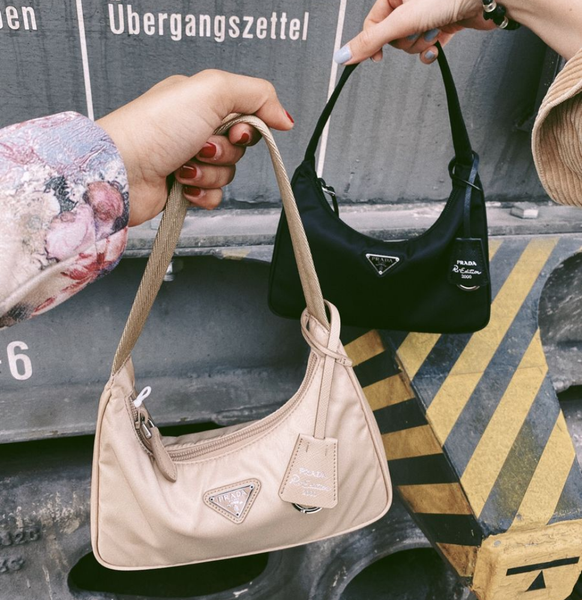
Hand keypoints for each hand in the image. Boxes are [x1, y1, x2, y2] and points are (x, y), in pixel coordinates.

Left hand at [97, 70, 293, 225]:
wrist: (121, 171)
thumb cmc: (154, 127)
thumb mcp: (212, 90)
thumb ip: (257, 95)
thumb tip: (285, 117)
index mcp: (200, 100)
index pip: (246, 114)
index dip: (248, 128)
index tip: (235, 131)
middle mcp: (194, 128)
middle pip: (239, 147)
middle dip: (224, 152)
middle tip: (201, 147)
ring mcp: (188, 158)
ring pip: (227, 173)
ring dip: (209, 174)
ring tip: (184, 167)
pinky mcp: (183, 187)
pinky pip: (214, 197)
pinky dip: (202, 195)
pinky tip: (182, 186)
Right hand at [334, 0, 493, 64]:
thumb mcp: (401, 20)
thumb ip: (371, 40)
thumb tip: (342, 55)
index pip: (373, 23)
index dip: (374, 42)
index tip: (377, 57)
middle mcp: (410, 1)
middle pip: (393, 35)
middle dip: (405, 40)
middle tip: (417, 31)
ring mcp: (428, 12)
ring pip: (411, 42)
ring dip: (421, 43)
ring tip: (434, 31)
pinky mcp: (443, 23)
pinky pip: (428, 44)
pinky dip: (432, 48)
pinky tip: (438, 43)